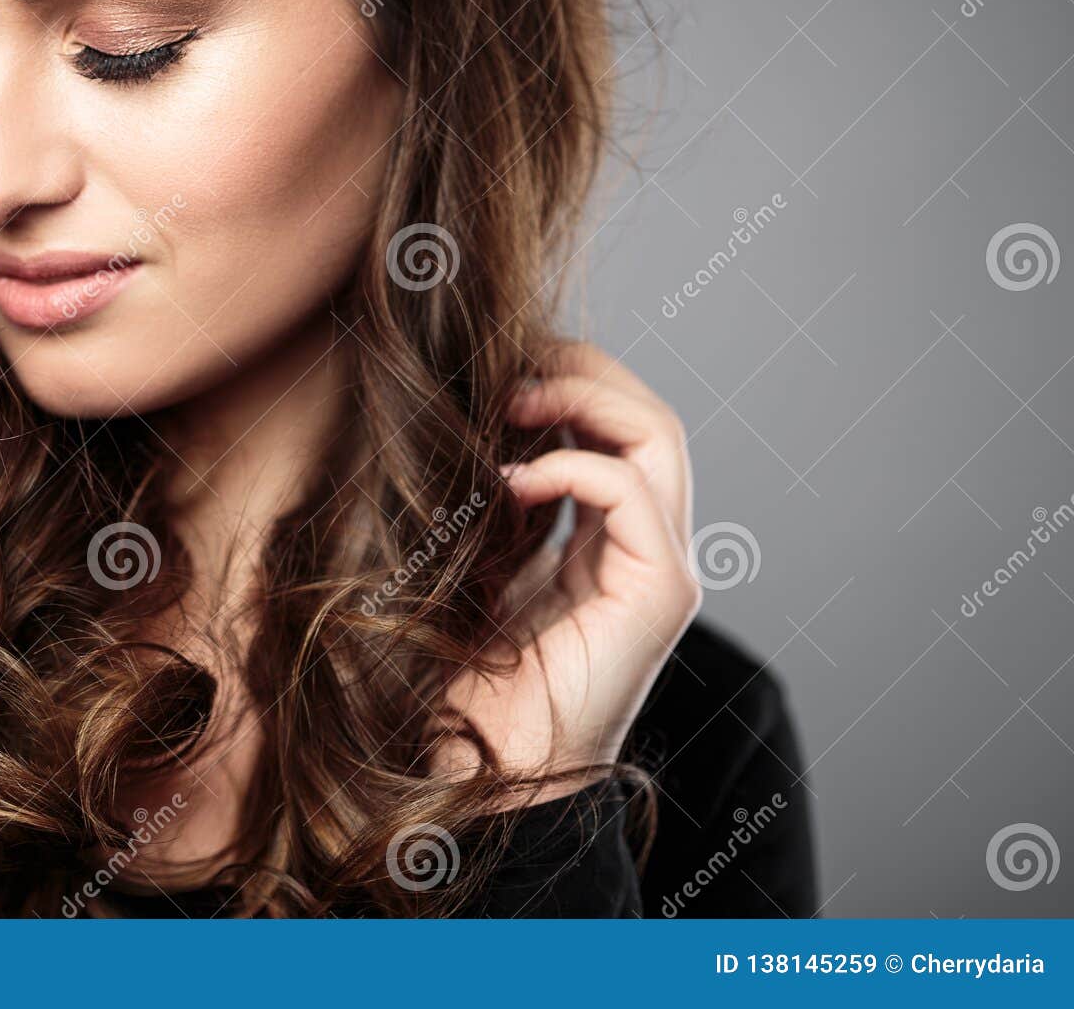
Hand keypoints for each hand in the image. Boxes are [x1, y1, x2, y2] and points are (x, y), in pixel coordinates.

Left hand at [438, 343, 701, 801]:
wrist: (489, 768)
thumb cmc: (469, 676)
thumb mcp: (478, 561)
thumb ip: (494, 499)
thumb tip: (465, 418)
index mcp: (606, 539)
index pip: (617, 428)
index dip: (568, 379)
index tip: (499, 362)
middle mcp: (647, 546)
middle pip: (648, 416)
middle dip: (583, 369)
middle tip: (511, 357)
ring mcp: (662, 567)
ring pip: (657, 436)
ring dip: (583, 396)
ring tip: (514, 396)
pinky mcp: (658, 591)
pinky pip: (630, 491)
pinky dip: (570, 464)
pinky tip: (511, 477)